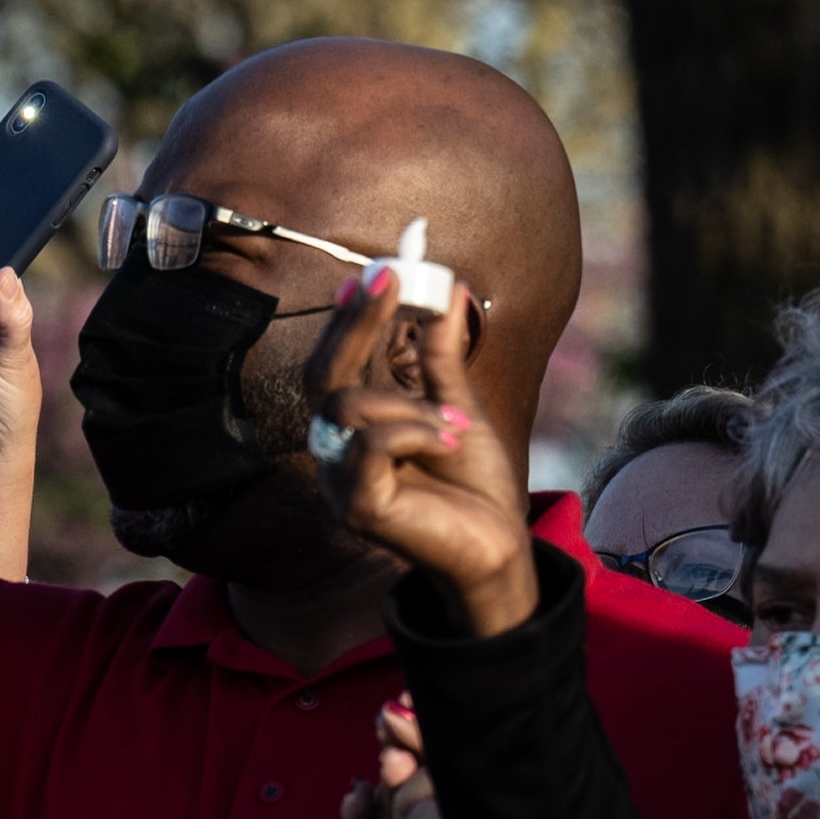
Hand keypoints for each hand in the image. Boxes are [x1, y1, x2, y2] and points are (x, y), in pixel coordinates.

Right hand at [301, 268, 534, 637]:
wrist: (496, 546)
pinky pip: (370, 446)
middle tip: (390, 279)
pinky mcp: (356, 505)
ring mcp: (340, 479)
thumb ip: (442, 356)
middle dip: (354, 323)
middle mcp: (337, 450)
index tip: (378, 272)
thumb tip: (448, 292)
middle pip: (323, 375)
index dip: (349, 317)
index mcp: (356, 427)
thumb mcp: (459, 405)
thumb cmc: (472, 484)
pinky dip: (413, 432)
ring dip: (411, 404)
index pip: (337, 363)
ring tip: (456, 420)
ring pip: (348, 408)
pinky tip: (448, 440)